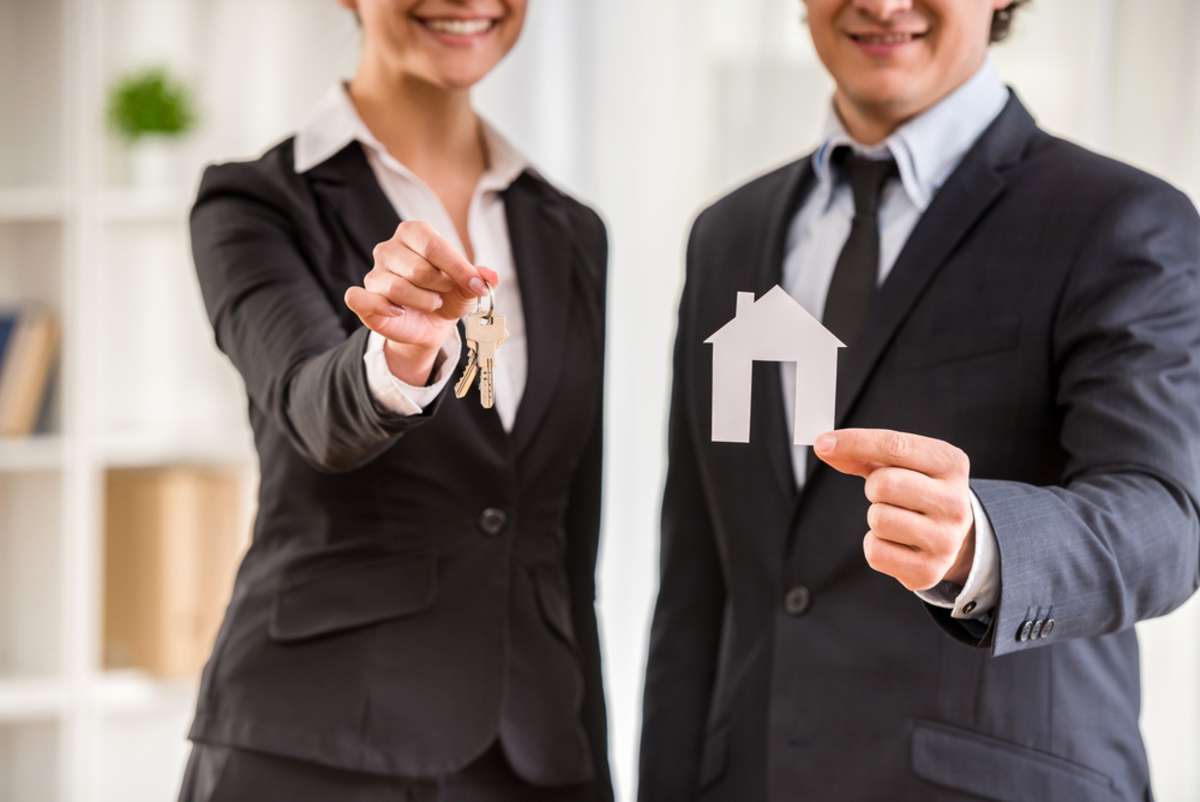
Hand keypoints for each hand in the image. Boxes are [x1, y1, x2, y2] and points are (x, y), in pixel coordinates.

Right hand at [344, 221, 497, 383]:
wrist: (430, 323)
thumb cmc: (448, 295)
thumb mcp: (468, 287)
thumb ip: (478, 278)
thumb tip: (490, 277)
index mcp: (414, 233)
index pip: (434, 246)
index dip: (458, 268)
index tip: (476, 287)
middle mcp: (388, 248)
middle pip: (419, 269)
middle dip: (440, 287)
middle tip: (444, 294)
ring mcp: (374, 272)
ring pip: (398, 287)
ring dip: (424, 302)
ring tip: (431, 302)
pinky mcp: (362, 297)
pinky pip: (361, 298)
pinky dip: (384, 307)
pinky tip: (400, 312)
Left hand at [813, 428, 975, 591]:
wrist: (955, 540)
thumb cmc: (917, 492)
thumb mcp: (900, 465)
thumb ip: (863, 454)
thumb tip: (824, 446)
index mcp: (951, 464)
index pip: (895, 446)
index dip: (854, 442)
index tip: (821, 443)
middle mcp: (955, 503)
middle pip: (883, 484)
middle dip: (872, 488)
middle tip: (885, 495)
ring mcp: (945, 540)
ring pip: (878, 519)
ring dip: (875, 518)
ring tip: (896, 519)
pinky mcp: (928, 571)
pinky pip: (875, 552)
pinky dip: (874, 546)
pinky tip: (895, 543)